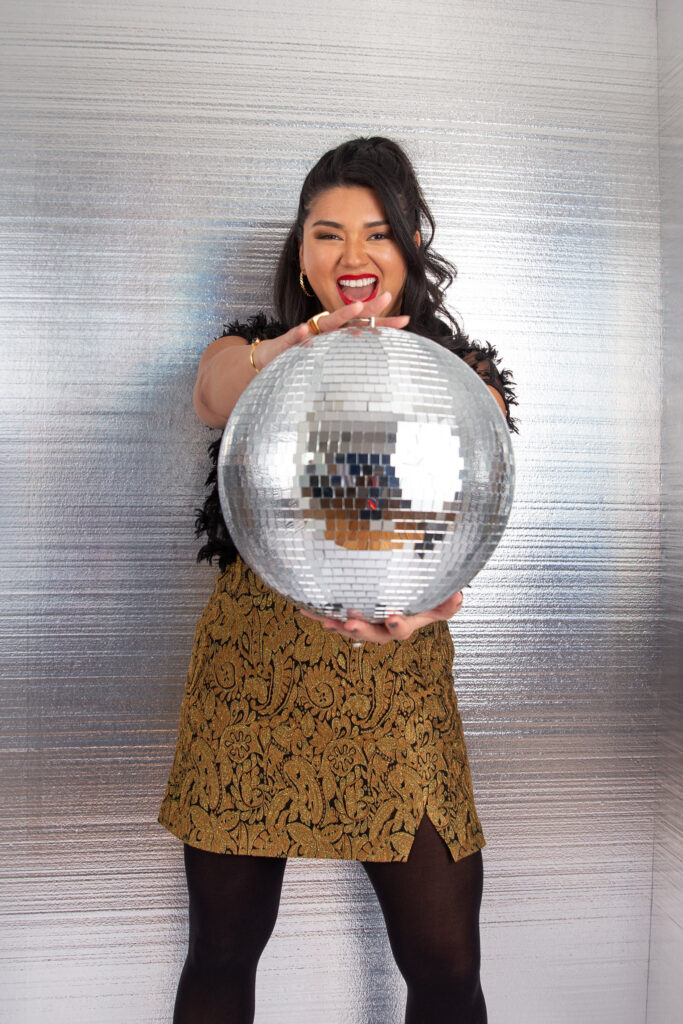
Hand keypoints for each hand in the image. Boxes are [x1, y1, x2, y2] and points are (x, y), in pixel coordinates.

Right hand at [253, 291, 408, 370]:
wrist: (271, 360)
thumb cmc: (304, 358)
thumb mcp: (330, 359)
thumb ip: (351, 359)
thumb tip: (378, 367)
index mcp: (338, 335)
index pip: (365, 327)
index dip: (385, 323)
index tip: (406, 320)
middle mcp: (327, 331)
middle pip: (352, 318)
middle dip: (370, 307)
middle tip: (387, 297)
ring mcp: (308, 335)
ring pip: (327, 324)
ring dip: (342, 315)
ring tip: (356, 307)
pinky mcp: (288, 343)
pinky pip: (293, 338)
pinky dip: (297, 334)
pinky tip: (303, 329)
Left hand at [299, 591, 463, 644]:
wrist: (400, 600)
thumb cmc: (420, 601)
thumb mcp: (434, 602)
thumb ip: (445, 603)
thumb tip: (459, 596)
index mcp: (403, 625)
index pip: (403, 629)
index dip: (399, 625)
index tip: (393, 618)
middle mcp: (382, 629)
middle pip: (372, 634)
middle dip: (361, 629)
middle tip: (351, 622)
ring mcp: (364, 624)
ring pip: (350, 629)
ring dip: (338, 626)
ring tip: (328, 621)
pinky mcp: (347, 618)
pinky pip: (332, 617)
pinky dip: (318, 614)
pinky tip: (303, 607)